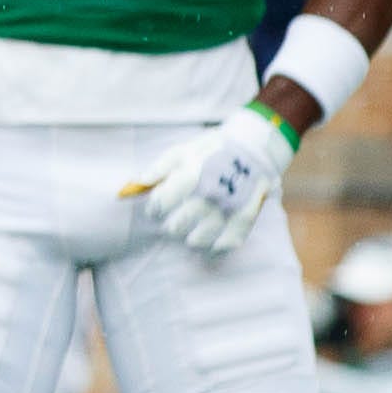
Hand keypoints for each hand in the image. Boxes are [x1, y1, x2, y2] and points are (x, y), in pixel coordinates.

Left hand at [126, 103, 294, 252]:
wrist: (253, 147)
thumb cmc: (211, 150)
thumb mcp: (182, 151)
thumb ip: (158, 169)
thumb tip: (137, 185)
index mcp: (190, 176)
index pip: (160, 204)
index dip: (154, 209)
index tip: (155, 210)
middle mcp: (208, 195)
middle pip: (176, 226)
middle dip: (172, 225)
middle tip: (173, 222)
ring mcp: (228, 208)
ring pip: (199, 239)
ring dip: (192, 237)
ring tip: (191, 232)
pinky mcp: (246, 217)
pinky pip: (228, 242)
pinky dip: (218, 245)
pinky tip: (213, 241)